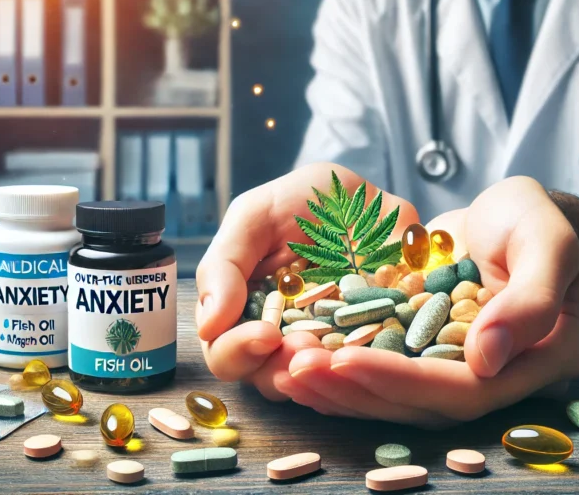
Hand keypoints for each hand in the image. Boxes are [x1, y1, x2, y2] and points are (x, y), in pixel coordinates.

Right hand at [195, 163, 419, 404]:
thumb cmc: (306, 202)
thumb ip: (224, 264)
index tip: (265, 335)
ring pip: (308, 384)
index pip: (225, 353)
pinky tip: (365, 350)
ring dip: (316, 372)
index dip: (237, 352)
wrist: (371, 194)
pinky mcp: (368, 346)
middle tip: (304, 345)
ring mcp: (323, 345)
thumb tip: (208, 327)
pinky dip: (357, 366)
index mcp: (244, 310)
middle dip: (278, 367)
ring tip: (333, 349)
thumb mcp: (255, 216)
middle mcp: (279, 336)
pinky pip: (357, 373)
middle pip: (262, 377)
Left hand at [280, 176, 578, 426]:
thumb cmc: (540, 218)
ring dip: (340, 388)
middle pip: (422, 402)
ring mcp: (458, 369)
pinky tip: (299, 360)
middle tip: (297, 370)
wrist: (517, 211)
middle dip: (356, 389)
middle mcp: (497, 378)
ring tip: (287, 371)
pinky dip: (342, 369)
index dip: (403, 380)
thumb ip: (531, 299)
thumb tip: (486, 360)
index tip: (346, 360)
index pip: (464, 388)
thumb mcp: (549, 241)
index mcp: (538, 362)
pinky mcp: (426, 353)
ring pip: (396, 395)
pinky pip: (383, 370)